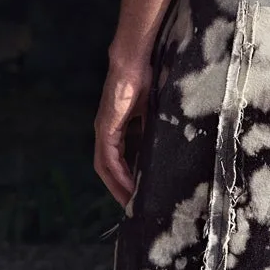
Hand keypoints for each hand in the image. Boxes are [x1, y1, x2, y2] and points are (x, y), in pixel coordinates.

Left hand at [93, 52, 151, 207]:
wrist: (135, 61)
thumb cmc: (145, 79)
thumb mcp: (151, 111)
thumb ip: (152, 128)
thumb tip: (165, 145)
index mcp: (115, 129)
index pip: (117, 161)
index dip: (125, 179)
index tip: (137, 194)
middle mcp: (105, 133)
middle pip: (108, 170)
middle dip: (120, 190)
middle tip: (134, 208)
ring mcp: (103, 131)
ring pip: (106, 168)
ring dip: (117, 187)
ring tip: (131, 204)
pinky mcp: (106, 128)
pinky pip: (110, 159)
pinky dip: (119, 175)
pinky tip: (130, 188)